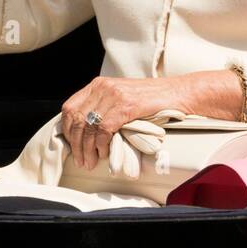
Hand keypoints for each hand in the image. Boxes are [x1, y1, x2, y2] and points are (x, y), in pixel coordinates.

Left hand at [60, 76, 197, 170]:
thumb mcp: (122, 98)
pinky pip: (104, 129)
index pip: (70, 107)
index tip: (72, 145)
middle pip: (76, 119)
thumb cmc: (154, 99)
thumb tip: (87, 131)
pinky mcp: (126, 106)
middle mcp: (103, 87)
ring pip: (88, 126)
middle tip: (81, 161)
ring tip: (90, 162)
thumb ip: (105, 108)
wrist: (179, 93)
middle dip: (76, 144)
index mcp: (99, 84)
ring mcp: (114, 95)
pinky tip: (104, 153)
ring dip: (87, 149)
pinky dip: (101, 144)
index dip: (67, 129)